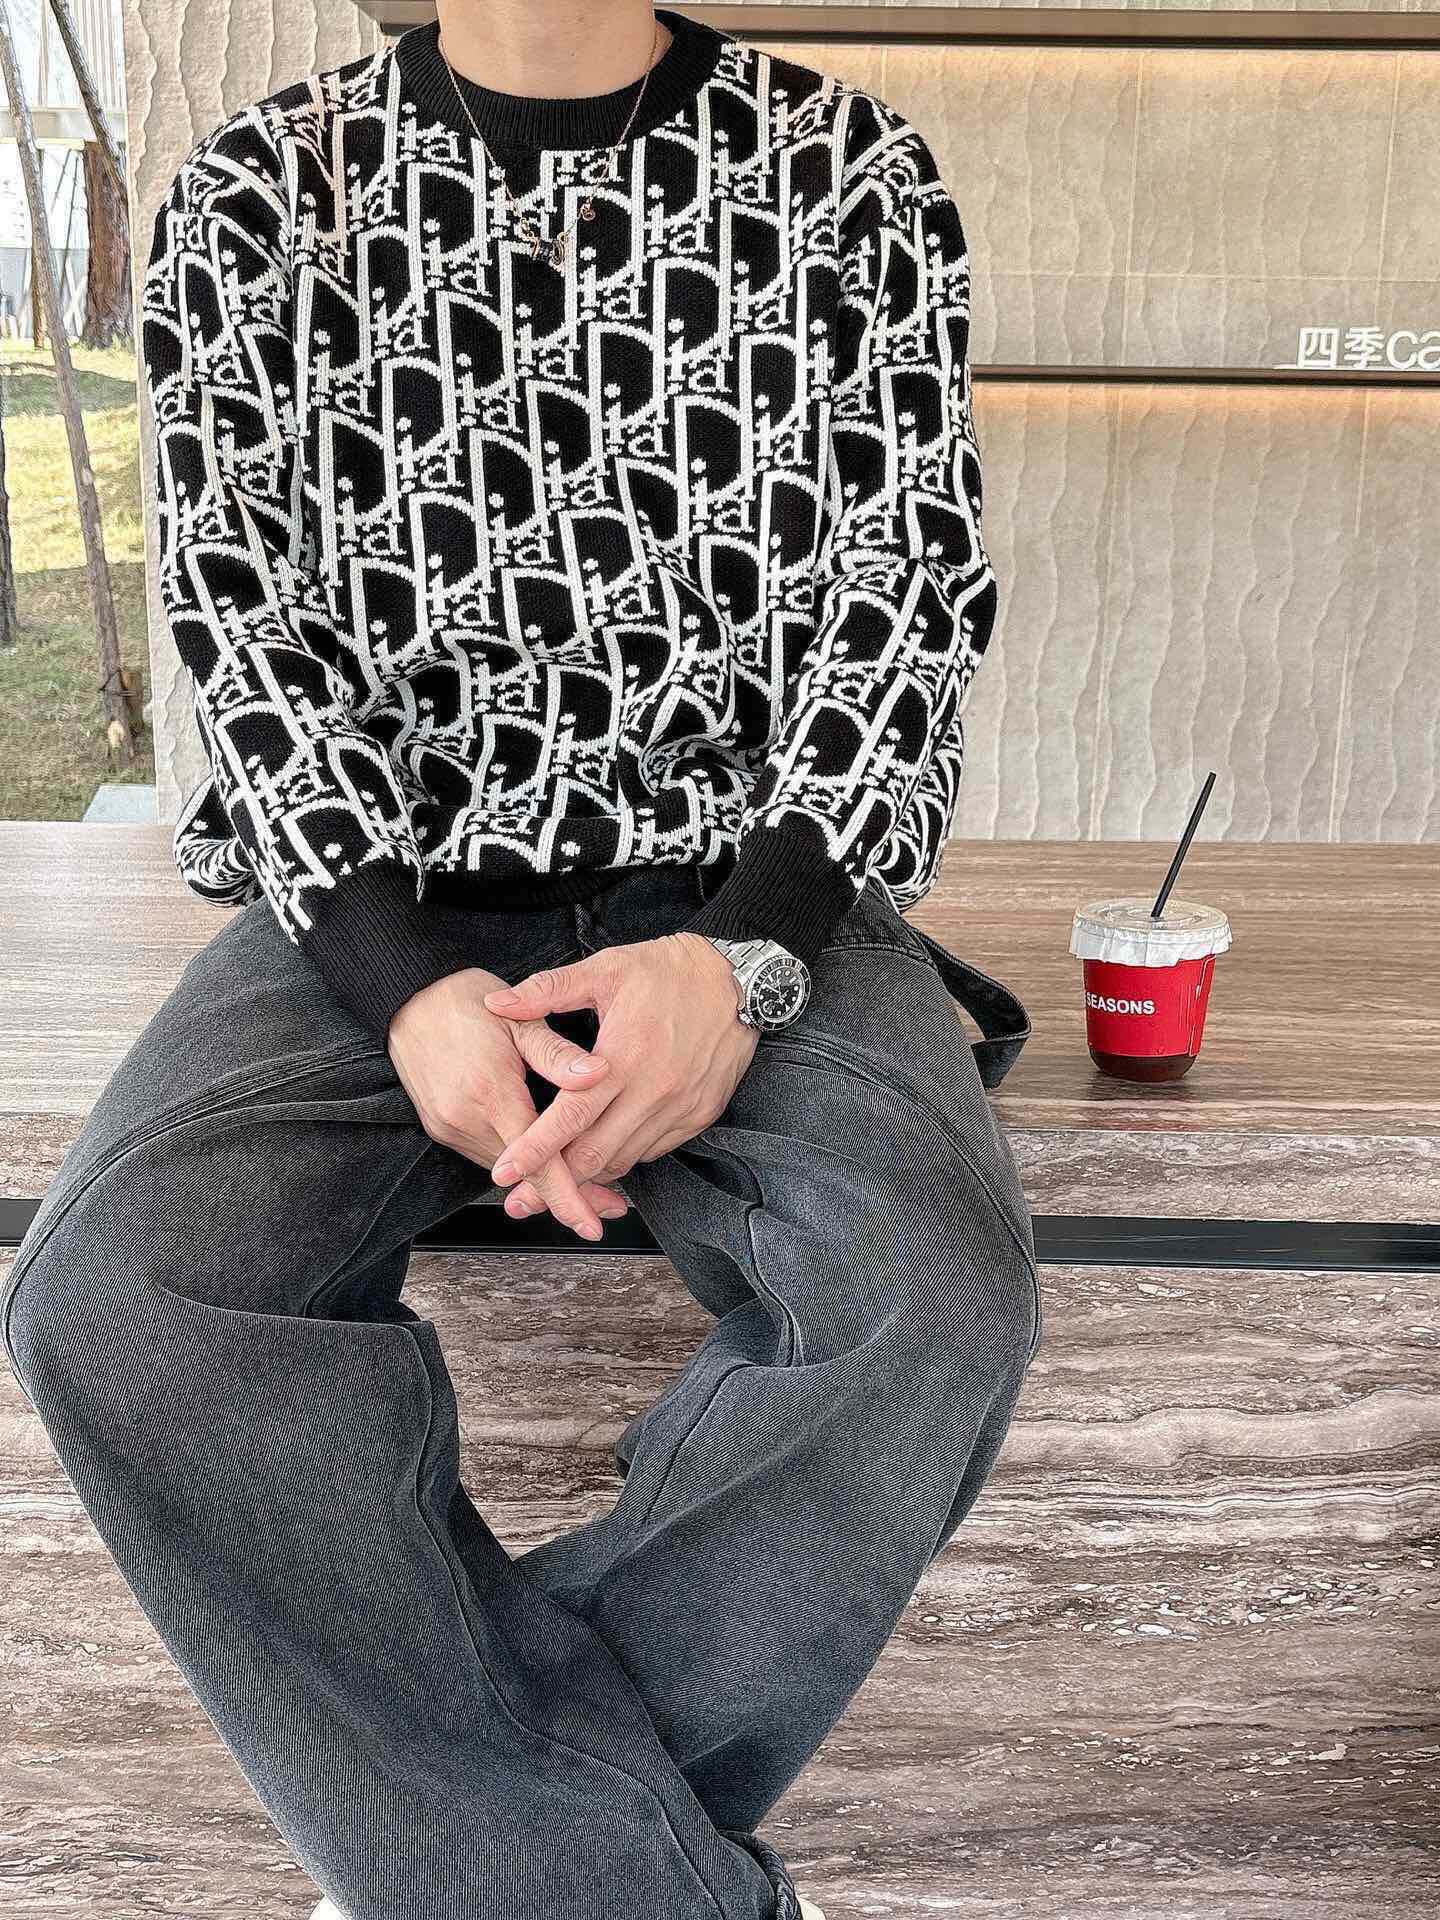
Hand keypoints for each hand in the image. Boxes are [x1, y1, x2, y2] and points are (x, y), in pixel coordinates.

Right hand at [387, 967, 629, 1241]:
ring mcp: (449, 1127)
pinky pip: (488, 1155)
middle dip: (567, 1194)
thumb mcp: (521, 1022)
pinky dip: (518, 1163)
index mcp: (491, 1092)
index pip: (537, 1162)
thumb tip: (600, 1074)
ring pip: (506, 1170)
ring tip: (588, 1184)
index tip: (593, 1224)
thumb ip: (558, 1054)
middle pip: (525, 1176)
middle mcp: (466, 1119)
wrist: (409, 999)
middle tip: (610, 1205)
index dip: (568, 1197)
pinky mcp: (441, 1128)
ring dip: (541, 1180)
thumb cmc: (468, 1003)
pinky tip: (544, 1159)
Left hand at [479, 933, 757, 1205]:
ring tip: (559, 1182)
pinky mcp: (699, 1116)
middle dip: (554, 1181)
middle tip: (523, 1196)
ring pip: (624, 1161)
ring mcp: (678, 1109)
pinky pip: (653, 1151)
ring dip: (589, 1175)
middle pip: (594, 1156)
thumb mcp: (605, 969)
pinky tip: (605, 1152)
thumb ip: (546, 991)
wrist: (738, 979)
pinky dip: (624, 1157)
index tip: (504, 1172)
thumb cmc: (669, 971)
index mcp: (621, 1059)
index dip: (534, 1150)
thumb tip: (496, 1004)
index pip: (569, 1118)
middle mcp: (651, 1092)